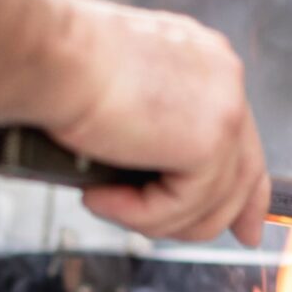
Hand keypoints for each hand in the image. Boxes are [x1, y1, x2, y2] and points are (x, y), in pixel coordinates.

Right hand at [30, 0, 269, 246]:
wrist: (48, 54)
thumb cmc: (60, 65)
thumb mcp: (121, 99)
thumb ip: (152, 131)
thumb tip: (152, 180)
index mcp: (205, 63)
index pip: (240, 135)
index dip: (242, 187)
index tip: (242, 225)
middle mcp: (223, 79)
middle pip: (242, 172)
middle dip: (223, 217)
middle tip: (187, 236)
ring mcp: (223, 110)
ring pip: (209, 202)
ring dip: (153, 217)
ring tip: (104, 201)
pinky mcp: (209, 142)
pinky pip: (181, 207)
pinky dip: (137, 214)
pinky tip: (99, 197)